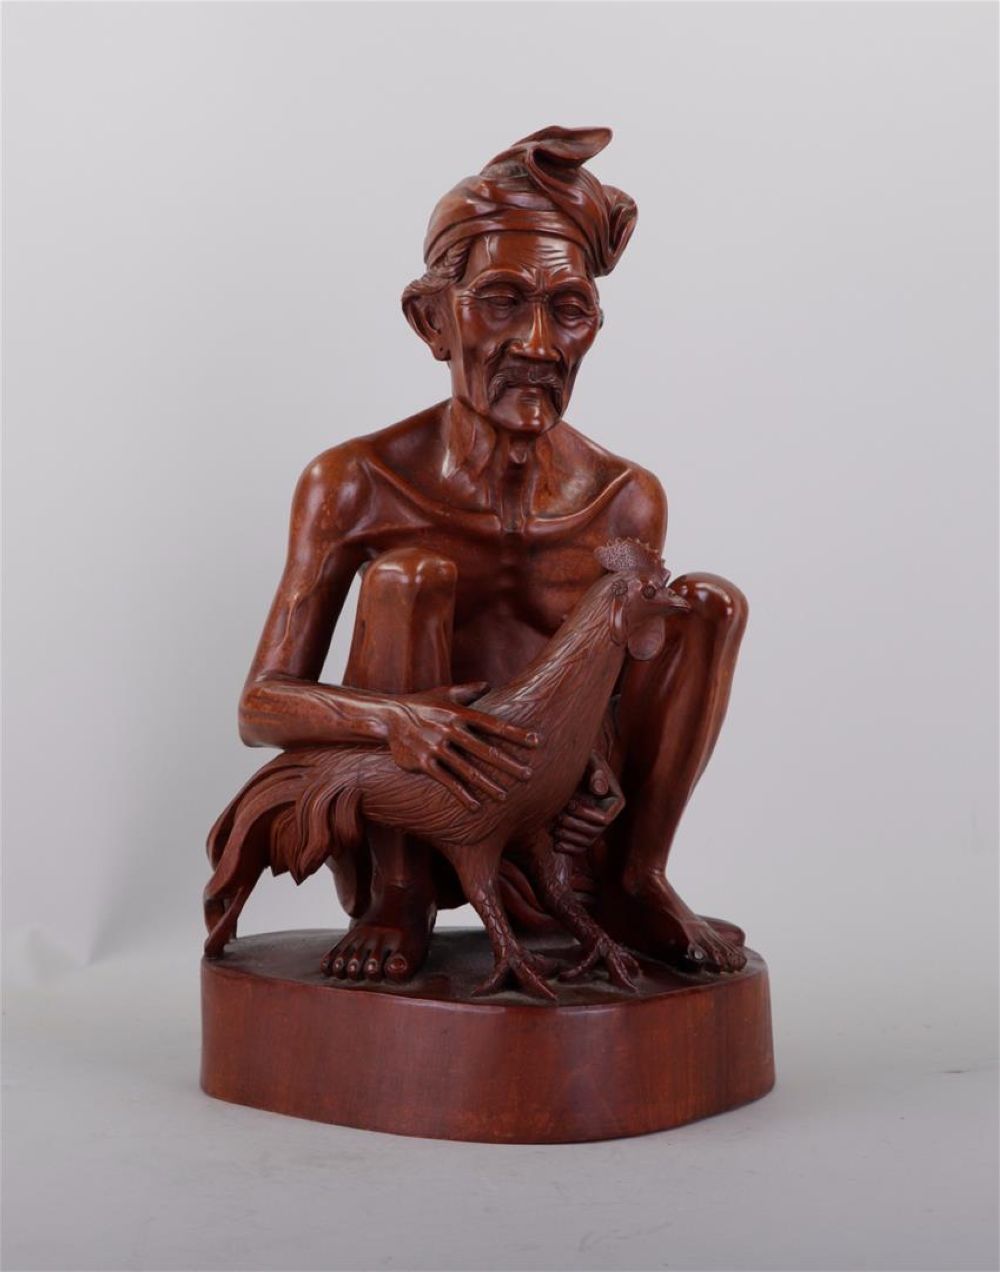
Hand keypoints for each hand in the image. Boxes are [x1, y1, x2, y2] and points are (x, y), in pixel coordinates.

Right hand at [384, 683, 537, 809]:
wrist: (388, 716)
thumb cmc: (421, 704)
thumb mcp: (444, 693)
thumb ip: (467, 691)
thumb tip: (488, 685)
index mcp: (459, 713)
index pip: (493, 724)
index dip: (516, 733)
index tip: (536, 742)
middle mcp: (450, 729)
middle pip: (485, 750)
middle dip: (508, 764)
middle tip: (528, 775)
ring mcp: (436, 746)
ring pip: (467, 769)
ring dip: (487, 785)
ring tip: (505, 797)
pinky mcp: (423, 762)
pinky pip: (446, 781)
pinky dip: (461, 794)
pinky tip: (475, 806)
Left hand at [553, 752, 624, 854]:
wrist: (569, 770)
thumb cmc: (582, 762)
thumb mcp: (591, 761)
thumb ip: (596, 773)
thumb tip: (598, 791)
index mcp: (615, 801)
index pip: (604, 819)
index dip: (586, 814)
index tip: (569, 803)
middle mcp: (608, 817)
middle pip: (594, 833)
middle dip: (574, 826)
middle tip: (557, 815)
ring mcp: (596, 828)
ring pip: (585, 843)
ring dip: (568, 837)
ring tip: (553, 827)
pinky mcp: (583, 835)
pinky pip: (578, 849)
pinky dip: (567, 849)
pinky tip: (555, 843)